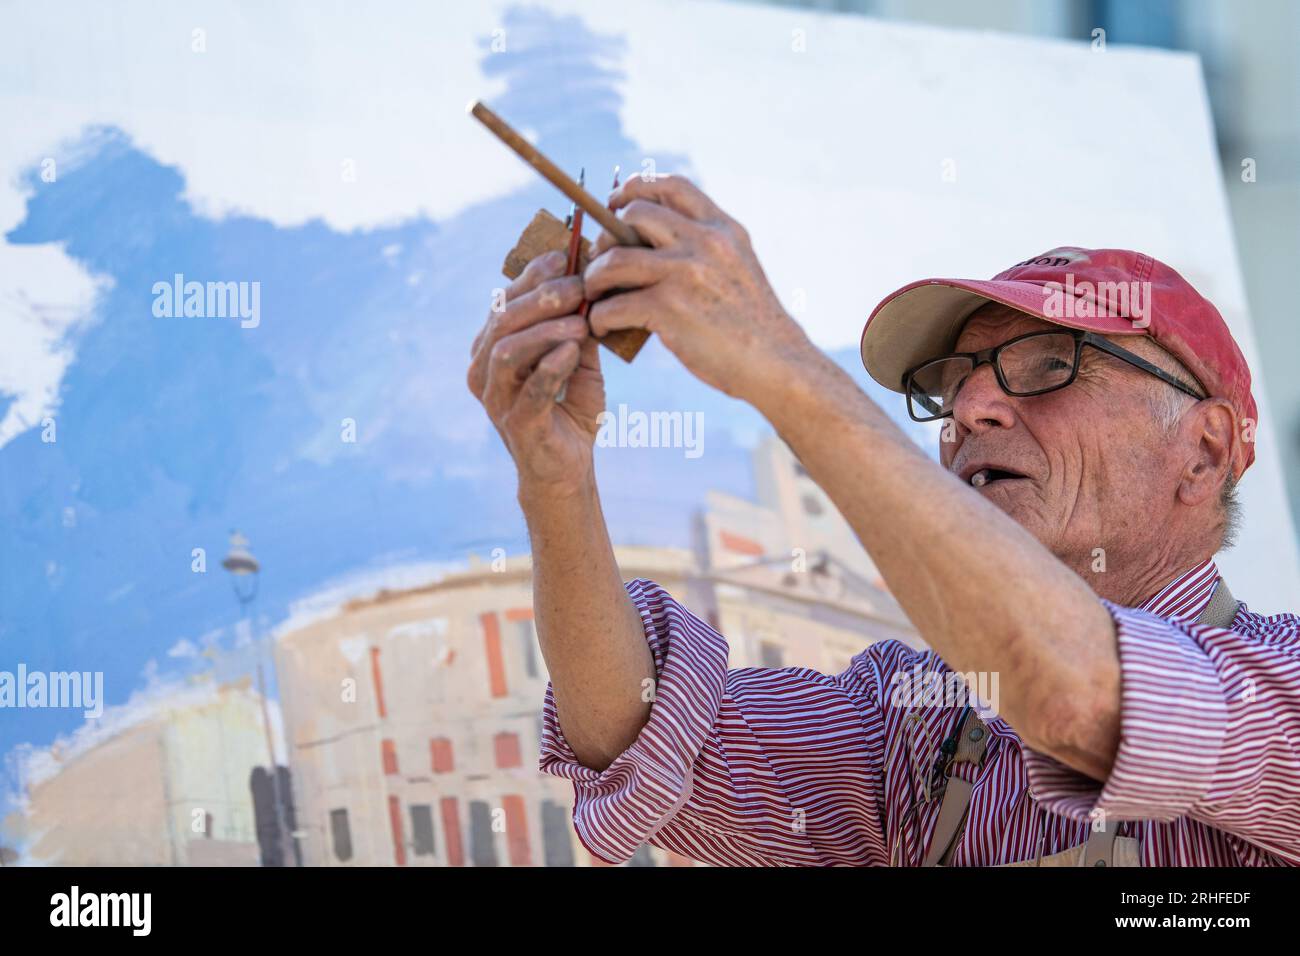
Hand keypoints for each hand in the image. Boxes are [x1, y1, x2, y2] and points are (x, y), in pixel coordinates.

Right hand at [467, 251, 605, 497]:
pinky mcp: (517, 424)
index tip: (565, 257)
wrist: (568, 468)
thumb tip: (594, 280)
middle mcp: (484, 370)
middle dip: (542, 297)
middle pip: (503, 319)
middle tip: (579, 285)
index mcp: (492, 347)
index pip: (505, 301)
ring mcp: (496, 398)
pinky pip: (530, 389)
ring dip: (546, 329)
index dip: (532, 275)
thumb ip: (579, 325)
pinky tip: (574, 350)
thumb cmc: (569, 410)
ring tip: (581, 321)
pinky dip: (552, 365)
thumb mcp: (578, 359)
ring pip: (508, 350)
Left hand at [583, 174, 815, 402]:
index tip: (616, 203)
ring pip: (614, 259)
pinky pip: (614, 305)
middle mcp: (705, 242)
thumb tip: (652, 239)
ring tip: (594, 293)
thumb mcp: (738, 265)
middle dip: (606, 235)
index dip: (635, 188)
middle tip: (601, 260)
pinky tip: (603, 325)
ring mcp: (686, 273)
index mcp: (722, 228)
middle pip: (633, 215)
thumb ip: (706, 245)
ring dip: (594, 277)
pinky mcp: (669, 309)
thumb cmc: (751, 322)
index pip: (671, 185)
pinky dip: (599, 316)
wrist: (775, 362)